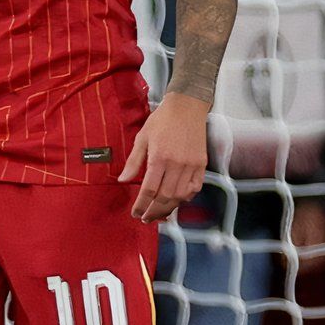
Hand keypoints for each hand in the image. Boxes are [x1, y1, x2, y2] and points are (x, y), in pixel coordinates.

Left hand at [119, 95, 209, 221]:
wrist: (187, 106)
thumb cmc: (162, 120)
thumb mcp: (142, 137)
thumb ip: (133, 161)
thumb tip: (123, 180)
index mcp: (159, 157)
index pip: (149, 190)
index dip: (141, 205)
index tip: (136, 213)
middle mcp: (177, 164)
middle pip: (165, 197)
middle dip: (154, 211)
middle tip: (147, 218)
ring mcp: (191, 165)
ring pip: (180, 196)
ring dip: (169, 208)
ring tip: (159, 213)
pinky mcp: (201, 164)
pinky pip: (195, 188)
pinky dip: (186, 197)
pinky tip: (177, 200)